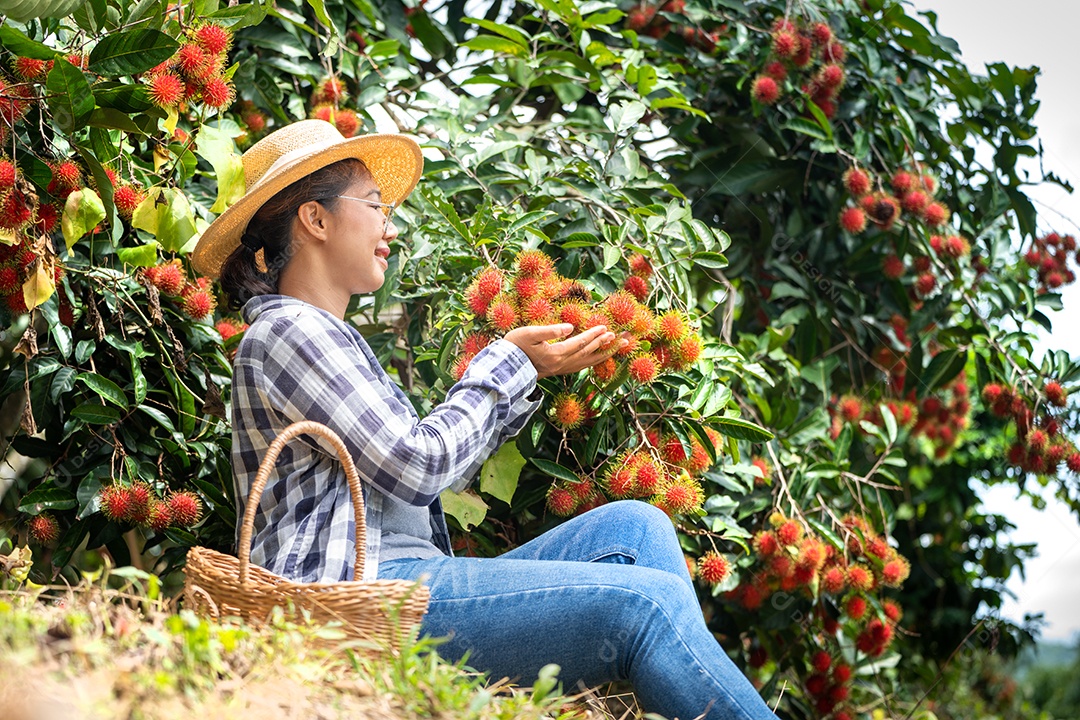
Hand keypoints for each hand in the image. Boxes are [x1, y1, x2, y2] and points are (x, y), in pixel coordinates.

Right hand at [504, 324, 625, 378]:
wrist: (504, 368)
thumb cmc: (514, 347)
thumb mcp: (529, 333)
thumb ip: (550, 330)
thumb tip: (571, 327)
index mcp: (555, 354)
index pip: (580, 342)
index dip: (594, 335)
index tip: (607, 328)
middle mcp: (561, 364)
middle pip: (588, 354)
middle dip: (605, 345)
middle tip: (622, 338)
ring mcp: (559, 369)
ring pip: (587, 363)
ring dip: (602, 354)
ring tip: (615, 348)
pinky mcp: (557, 371)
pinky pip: (580, 367)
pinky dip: (591, 362)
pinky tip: (595, 358)